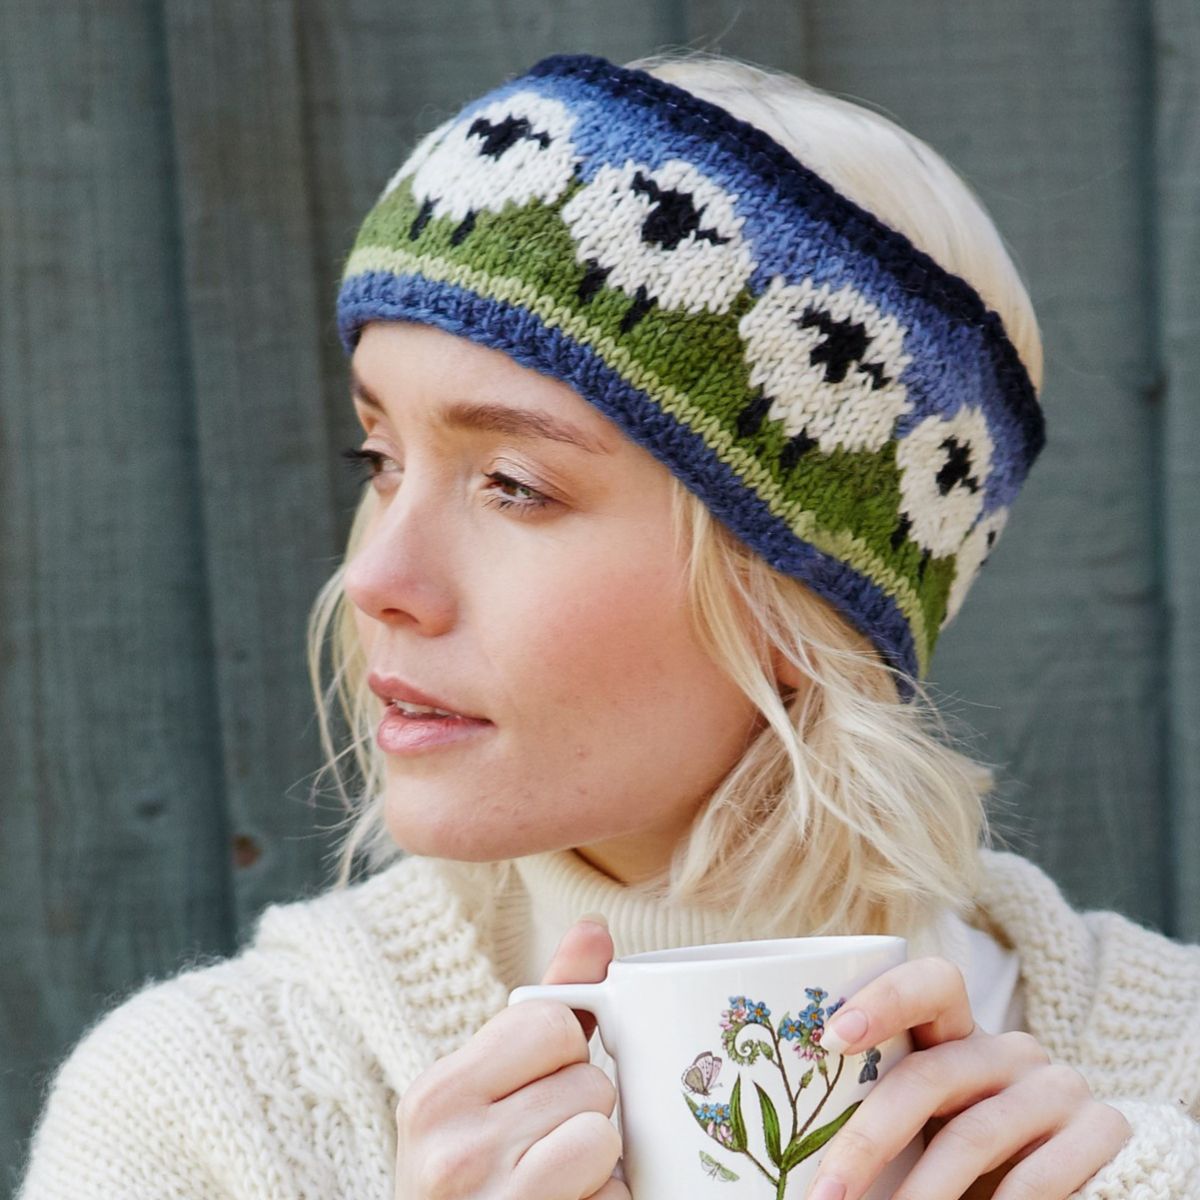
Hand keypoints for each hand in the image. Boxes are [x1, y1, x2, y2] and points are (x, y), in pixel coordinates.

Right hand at [393, 915, 629, 1199]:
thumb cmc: (475, 1176)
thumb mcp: (486, 1093)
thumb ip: (545, 1008)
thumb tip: (595, 929)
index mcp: (436, 1095)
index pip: (554, 1024)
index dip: (567, 1056)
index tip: (537, 1094)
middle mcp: (452, 1152)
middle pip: (590, 1082)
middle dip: (586, 1113)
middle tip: (546, 1151)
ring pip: (607, 1137)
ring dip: (602, 1167)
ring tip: (562, 1186)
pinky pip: (617, 1197)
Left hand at [803, 956, 1131, 1199]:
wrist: (1068, 1181)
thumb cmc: (963, 1151)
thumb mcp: (926, 1120)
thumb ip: (877, 1107)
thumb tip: (786, 1153)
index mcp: (958, 1030)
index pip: (931, 983)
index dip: (884, 999)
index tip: (830, 1038)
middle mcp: (1008, 1048)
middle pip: (931, 1076)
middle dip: (869, 1139)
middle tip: (826, 1191)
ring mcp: (1057, 1085)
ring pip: (973, 1136)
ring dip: (921, 1194)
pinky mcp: (1100, 1130)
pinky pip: (1035, 1174)